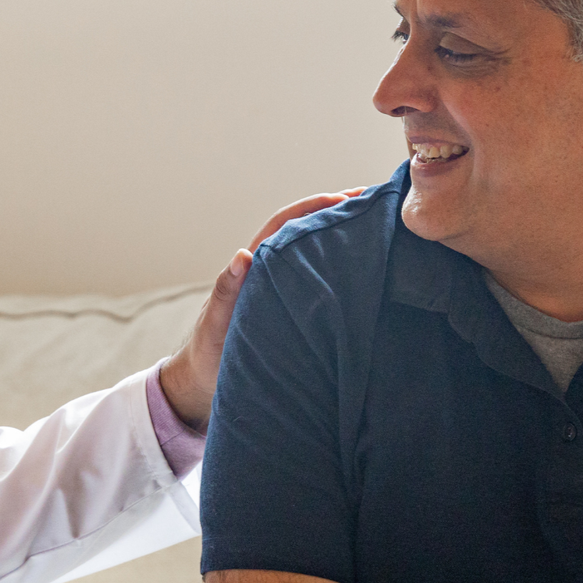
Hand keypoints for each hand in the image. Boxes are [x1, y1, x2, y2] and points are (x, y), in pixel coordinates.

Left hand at [157, 188, 365, 431]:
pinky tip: (364, 273)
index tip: (345, 199)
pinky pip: (318, 283)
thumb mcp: (216, 321)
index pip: (286, 224)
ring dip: (342, 239)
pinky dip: (340, 271)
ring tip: (377, 230)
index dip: (314, 207)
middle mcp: (270, 272)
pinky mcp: (291, 310)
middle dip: (338, 214)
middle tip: (375, 205)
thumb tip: (242, 255)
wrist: (205, 383)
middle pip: (307, 232)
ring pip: (315, 255)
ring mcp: (282, 290)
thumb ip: (227, 290)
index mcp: (253, 266)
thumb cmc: (207, 351)